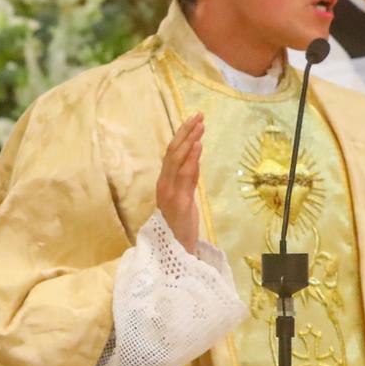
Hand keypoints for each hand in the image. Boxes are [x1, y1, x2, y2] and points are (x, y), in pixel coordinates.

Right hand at [155, 114, 203, 251]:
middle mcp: (164, 185)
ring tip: (200, 125)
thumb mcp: (185, 198)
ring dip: (189, 141)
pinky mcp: (179, 201)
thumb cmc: (180, 225)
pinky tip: (198, 146)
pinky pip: (185, 176)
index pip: (171, 154)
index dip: (180, 136)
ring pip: (177, 160)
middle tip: (198, 116)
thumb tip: (195, 158)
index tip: (193, 121)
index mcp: (164, 183)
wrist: (175, 250)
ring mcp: (170, 192)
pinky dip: (191, 159)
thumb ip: (187, 180)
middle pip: (172, 152)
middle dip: (185, 132)